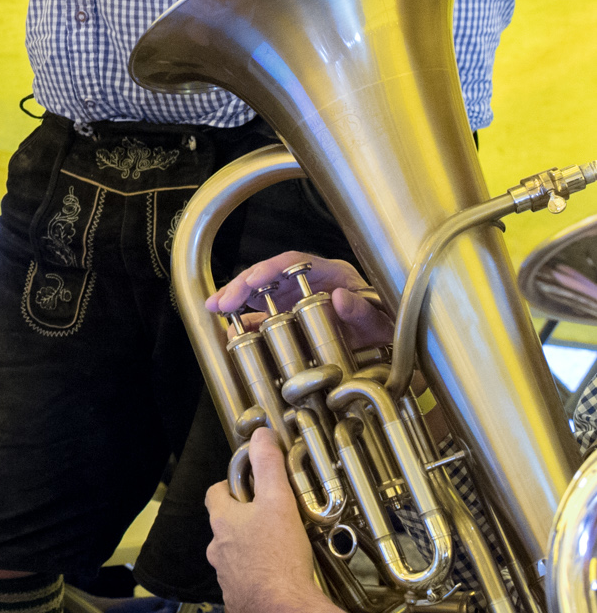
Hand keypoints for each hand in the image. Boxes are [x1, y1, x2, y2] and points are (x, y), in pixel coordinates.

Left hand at [205, 428, 347, 612]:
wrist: (282, 610)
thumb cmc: (279, 560)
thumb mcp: (278, 502)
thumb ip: (268, 466)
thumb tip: (261, 436)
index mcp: (223, 522)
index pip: (215, 493)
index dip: (231, 487)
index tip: (248, 486)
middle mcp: (218, 548)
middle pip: (225, 525)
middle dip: (244, 520)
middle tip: (270, 519)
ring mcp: (226, 574)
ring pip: (234, 554)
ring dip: (250, 549)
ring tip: (277, 549)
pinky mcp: (238, 596)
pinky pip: (244, 581)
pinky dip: (256, 576)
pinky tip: (276, 576)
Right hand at [209, 251, 390, 352]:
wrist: (398, 349)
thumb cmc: (392, 329)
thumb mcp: (383, 322)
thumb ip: (364, 312)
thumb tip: (340, 297)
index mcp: (334, 275)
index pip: (295, 263)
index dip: (270, 269)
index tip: (251, 280)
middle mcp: (312, 283)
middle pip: (271, 276)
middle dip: (242, 285)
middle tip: (220, 302)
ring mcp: (302, 301)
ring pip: (264, 294)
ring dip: (238, 300)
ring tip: (214, 309)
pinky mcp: (296, 319)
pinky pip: (267, 318)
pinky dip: (248, 323)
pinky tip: (232, 330)